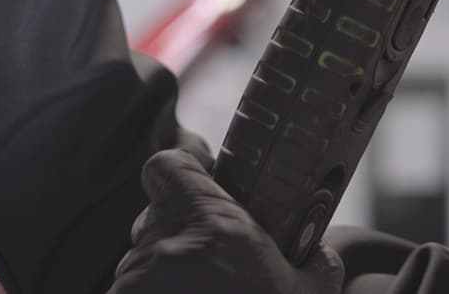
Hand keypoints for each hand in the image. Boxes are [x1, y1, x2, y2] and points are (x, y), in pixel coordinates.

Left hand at [109, 143, 343, 293]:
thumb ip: (316, 263)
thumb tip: (318, 252)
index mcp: (211, 225)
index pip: (167, 167)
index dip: (179, 171)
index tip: (198, 183)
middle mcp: (164, 246)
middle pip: (152, 220)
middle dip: (174, 236)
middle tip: (207, 263)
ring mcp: (135, 281)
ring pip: (140, 263)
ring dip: (163, 276)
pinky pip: (130, 292)